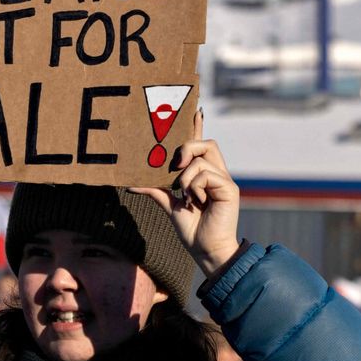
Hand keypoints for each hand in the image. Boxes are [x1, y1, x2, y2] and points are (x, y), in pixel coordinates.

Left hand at [130, 110, 241, 276]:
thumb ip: (156, 190)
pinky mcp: (230, 188)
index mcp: (205, 175)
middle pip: (206, 143)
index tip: (194, 110)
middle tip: (175, 166)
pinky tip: (195, 201)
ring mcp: (225, 180)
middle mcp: (217, 174)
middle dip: (187, 147)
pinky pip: (206, 174)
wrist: (205, 251)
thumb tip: (130, 183)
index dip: (198, 127)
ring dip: (185, 177)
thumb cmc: (191, 230)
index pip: (202, 145)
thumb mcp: (169, 205)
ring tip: (185, 196)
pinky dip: (194, 186)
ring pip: (202, 158)